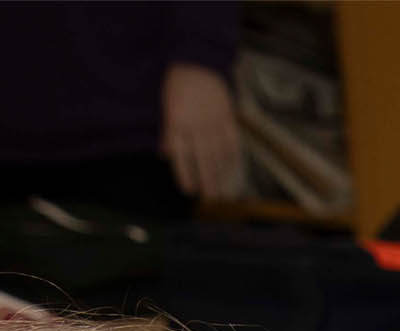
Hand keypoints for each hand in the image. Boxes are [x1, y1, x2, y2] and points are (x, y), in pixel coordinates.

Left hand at [161, 61, 244, 200]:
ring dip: (221, 175)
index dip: (185, 174)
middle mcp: (196, 125)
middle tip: (211, 199)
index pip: (181, 155)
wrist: (198, 62)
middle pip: (203, 159)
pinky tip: (232, 171)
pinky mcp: (228, 118)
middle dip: (207, 181)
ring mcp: (214, 122)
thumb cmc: (177, 87)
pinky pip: (232, 143)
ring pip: (219, 155)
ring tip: (223, 192)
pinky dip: (232, 159)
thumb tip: (166, 155)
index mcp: (177, 122)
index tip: (189, 190)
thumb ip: (168, 132)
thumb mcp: (166, 107)